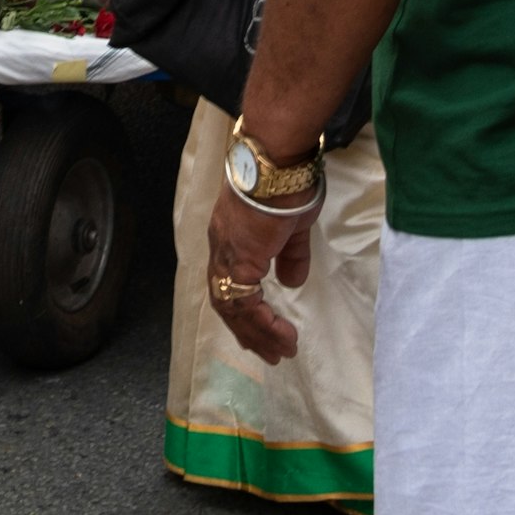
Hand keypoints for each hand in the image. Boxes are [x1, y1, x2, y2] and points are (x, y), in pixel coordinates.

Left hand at [204, 175, 321, 364]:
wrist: (278, 160)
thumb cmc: (287, 184)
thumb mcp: (293, 226)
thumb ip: (291, 254)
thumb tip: (291, 282)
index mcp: (231, 238)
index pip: (229, 283)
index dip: (246, 311)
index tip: (267, 332)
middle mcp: (221, 248)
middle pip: (224, 300)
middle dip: (248, 331)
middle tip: (270, 353)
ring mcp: (227, 253)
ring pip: (232, 306)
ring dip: (257, 334)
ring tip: (281, 352)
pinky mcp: (240, 258)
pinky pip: (246, 303)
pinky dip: (263, 324)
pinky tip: (282, 335)